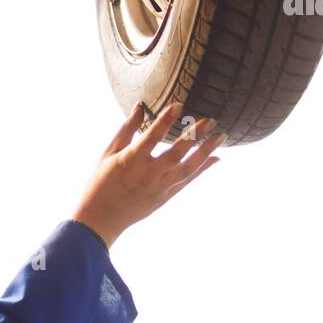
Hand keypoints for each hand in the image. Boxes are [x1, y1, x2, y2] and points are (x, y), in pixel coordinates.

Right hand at [72, 102, 224, 247]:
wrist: (101, 218)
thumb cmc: (101, 182)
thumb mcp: (108, 153)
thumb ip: (126, 130)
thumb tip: (140, 106)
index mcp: (130, 161)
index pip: (151, 137)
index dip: (165, 120)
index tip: (179, 105)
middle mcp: (148, 175)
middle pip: (177, 153)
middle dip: (195, 135)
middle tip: (211, 119)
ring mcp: (159, 188)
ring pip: (189, 168)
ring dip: (206, 151)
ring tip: (221, 136)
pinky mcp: (165, 197)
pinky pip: (188, 181)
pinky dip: (203, 169)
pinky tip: (215, 157)